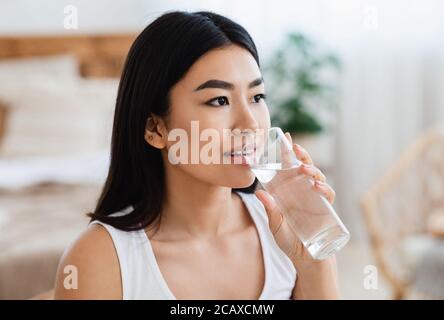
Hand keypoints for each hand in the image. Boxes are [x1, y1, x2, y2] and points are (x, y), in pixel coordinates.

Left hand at [255, 132, 335, 263]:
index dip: (287, 152)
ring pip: (317, 177)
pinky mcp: (325, 208)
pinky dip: (324, 188)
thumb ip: (270, 210)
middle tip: (294, 147)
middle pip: (304, 167)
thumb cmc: (288, 240)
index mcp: (288, 191)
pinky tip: (317, 186)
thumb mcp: (275, 225)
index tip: (284, 136)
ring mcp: (314, 198)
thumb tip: (260, 194)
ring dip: (311, 170)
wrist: (305, 258)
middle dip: (301, 155)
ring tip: (304, 169)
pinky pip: (327, 194)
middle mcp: (301, 191)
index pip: (288, 167)